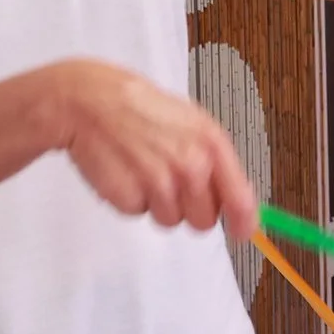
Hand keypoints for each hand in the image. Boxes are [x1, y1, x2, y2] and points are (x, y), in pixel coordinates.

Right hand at [50, 61, 259, 241]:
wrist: (90, 101)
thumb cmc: (140, 107)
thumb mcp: (191, 122)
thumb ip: (216, 161)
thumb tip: (236, 200)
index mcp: (211, 144)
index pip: (240, 200)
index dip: (243, 222)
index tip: (243, 232)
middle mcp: (191, 166)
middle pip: (204, 221)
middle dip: (190, 209)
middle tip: (171, 182)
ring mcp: (159, 183)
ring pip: (171, 220)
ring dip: (158, 203)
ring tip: (144, 169)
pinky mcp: (128, 196)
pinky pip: (139, 213)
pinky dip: (131, 198)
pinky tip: (125, 170)